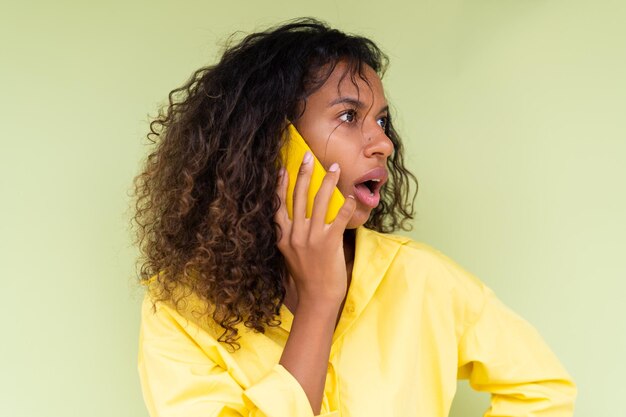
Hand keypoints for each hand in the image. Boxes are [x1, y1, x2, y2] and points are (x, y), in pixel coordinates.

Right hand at [274, 151, 356, 306]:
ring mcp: (312, 239)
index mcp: (283, 237)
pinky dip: (346, 205)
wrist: (317, 297)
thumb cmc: (306, 276)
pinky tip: (351, 195)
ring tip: (334, 168)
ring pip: (319, 202)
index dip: (280, 185)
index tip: (282, 168)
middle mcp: (295, 235)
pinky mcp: (329, 243)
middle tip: (308, 156)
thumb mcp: (290, 254)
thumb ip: (291, 234)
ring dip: (328, 182)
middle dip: (303, 173)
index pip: (279, 205)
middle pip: (298, 197)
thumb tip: (297, 216)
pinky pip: (339, 218)